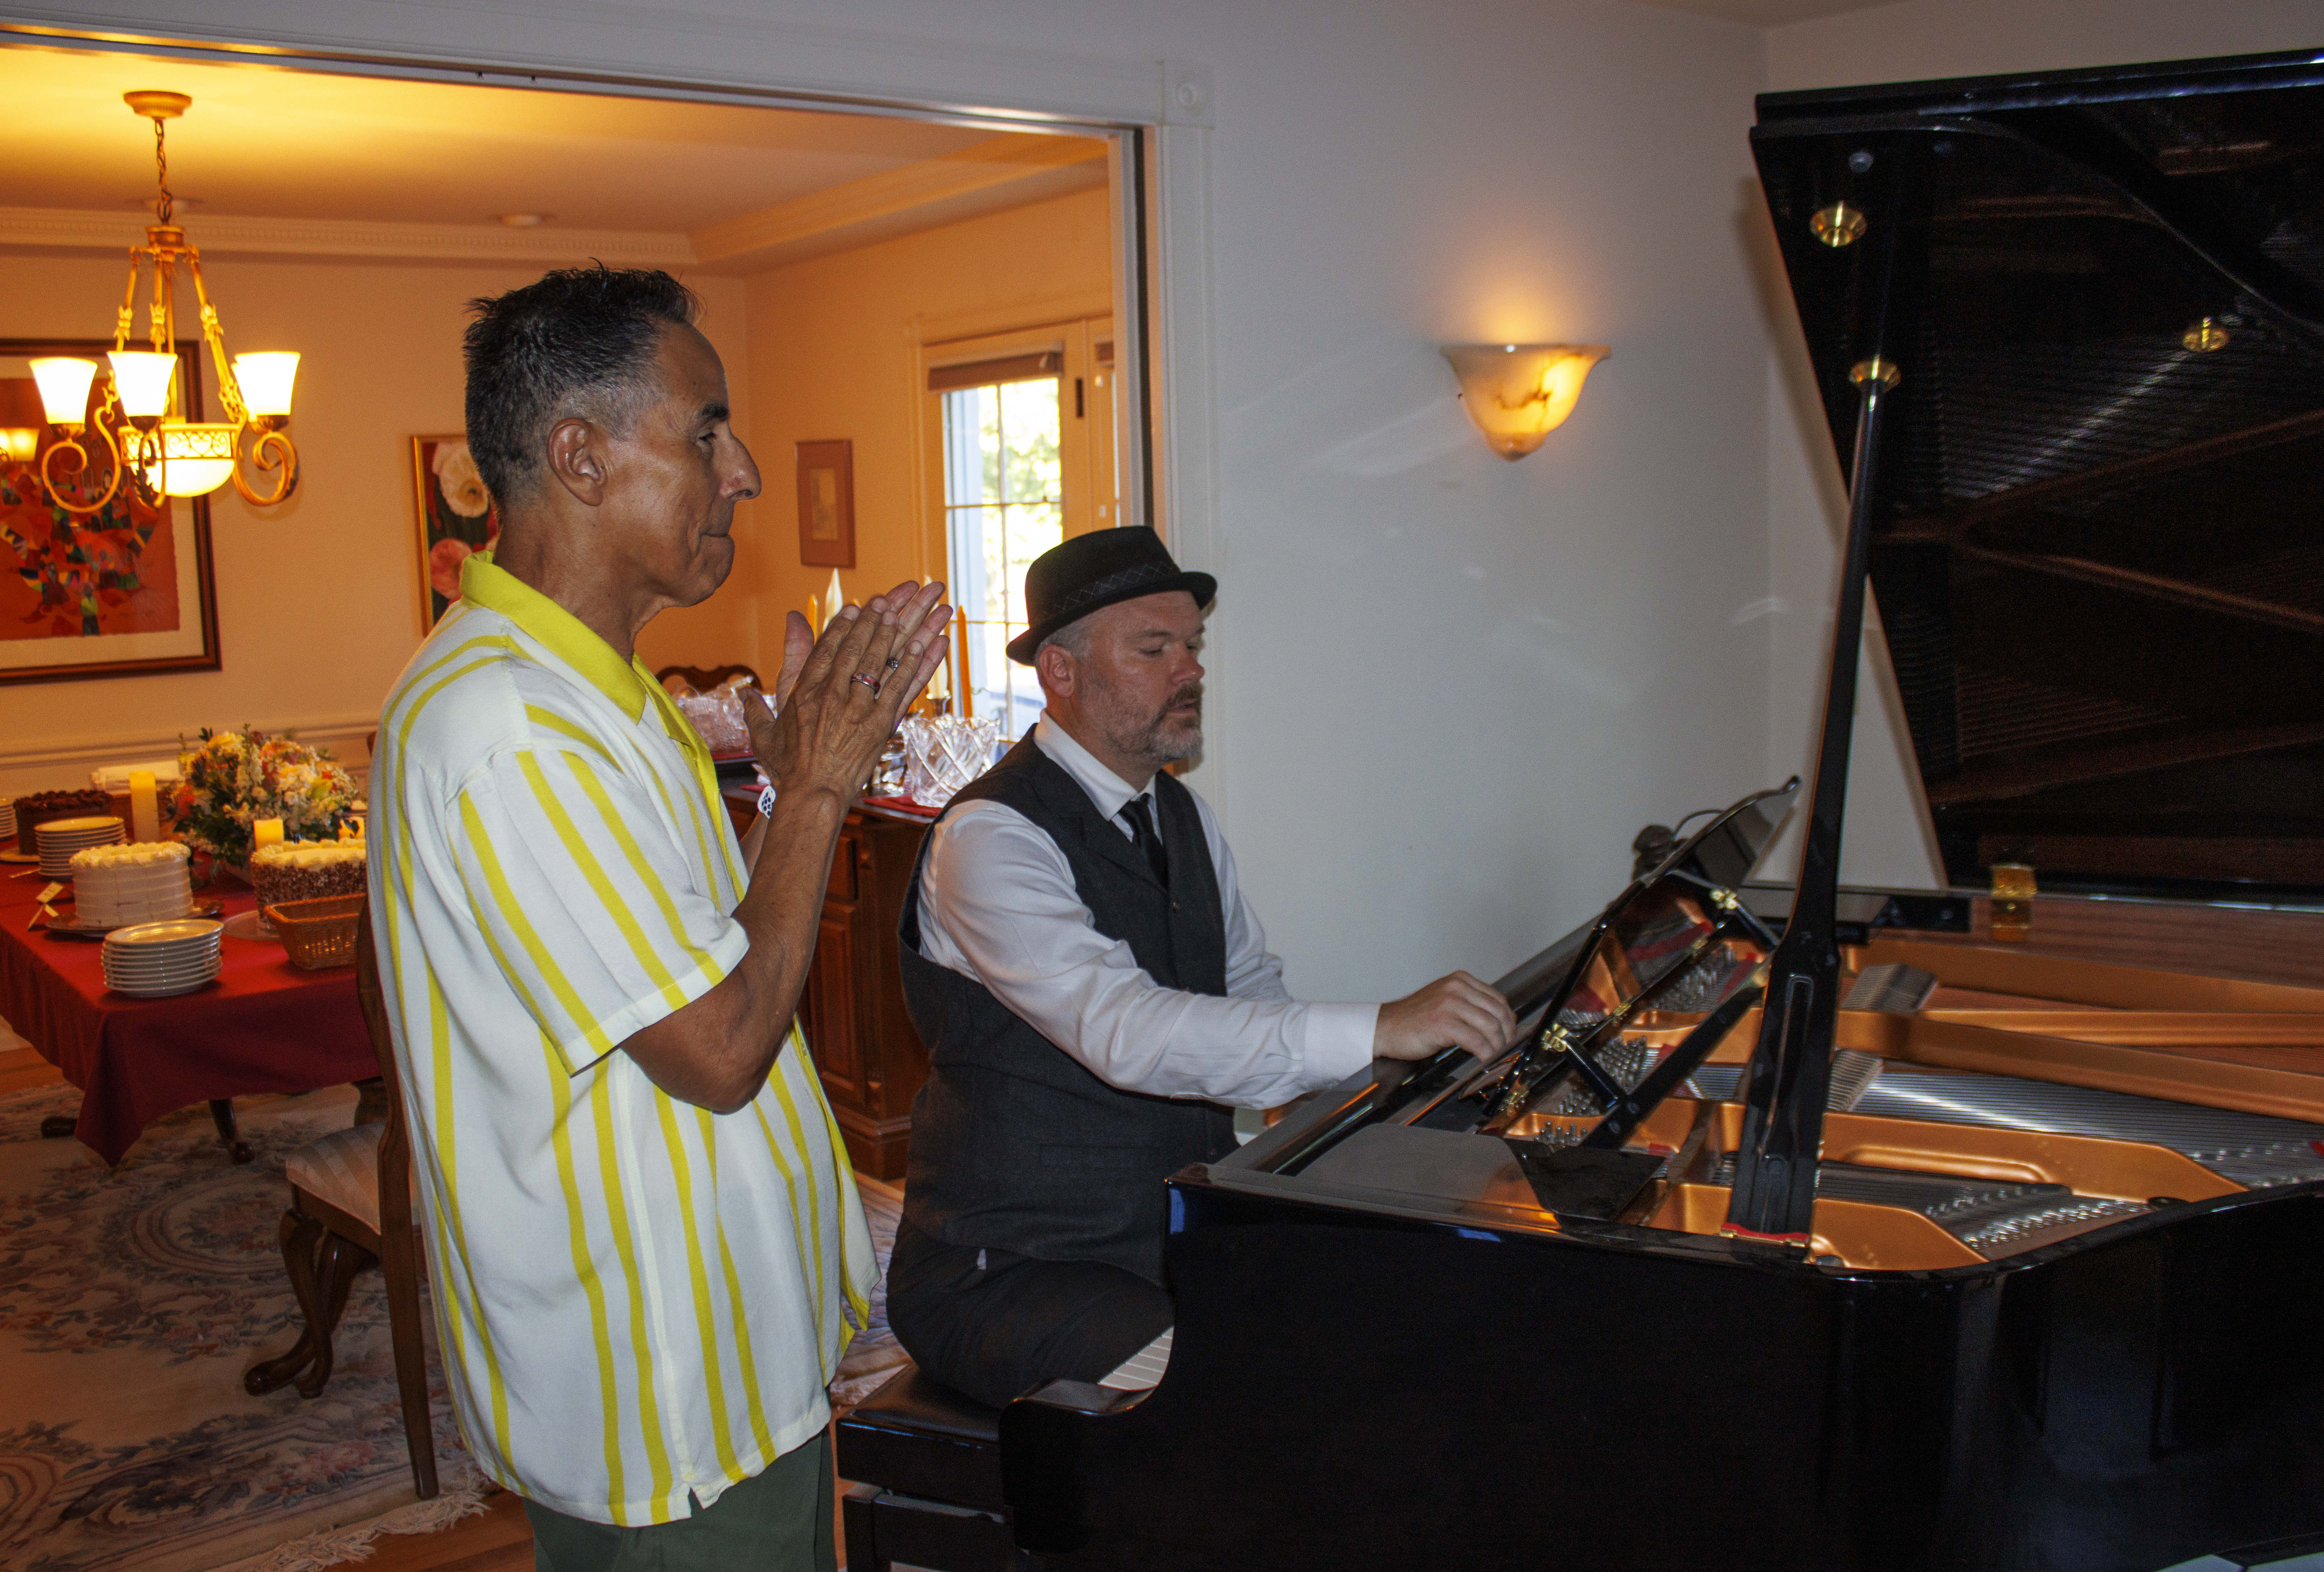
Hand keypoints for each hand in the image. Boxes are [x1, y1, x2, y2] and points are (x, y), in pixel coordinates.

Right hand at [743, 581, 949, 801]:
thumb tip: (742, 690)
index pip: (826, 649)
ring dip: (892, 634)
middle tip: (886, 599)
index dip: (842, 625)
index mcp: (805, 692)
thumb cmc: (787, 768)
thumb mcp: (764, 732)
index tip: (855, 607)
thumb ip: (755, 706)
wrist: (811, 795)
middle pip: (854, 648)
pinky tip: (925, 645)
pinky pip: (899, 688)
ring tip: (905, 612)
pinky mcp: (880, 724)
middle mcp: (831, 695)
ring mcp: (857, 708)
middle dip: (871, 620)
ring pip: (876, 662)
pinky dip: (913, 666)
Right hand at [1372, 971, 1516, 1063]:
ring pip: (1490, 1027)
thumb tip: (1503, 1021)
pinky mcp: (1443, 1023)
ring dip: (1497, 1046)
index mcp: (1459, 980)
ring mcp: (1449, 1003)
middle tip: (1505, 1049)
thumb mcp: (1445, 1002)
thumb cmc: (1414, 1019)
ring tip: (1494, 1056)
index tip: (1509, 1035)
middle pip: (1498, 1012)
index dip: (1508, 1020)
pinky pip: (1476, 1041)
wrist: (1385, 1028)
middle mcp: (1456, 987)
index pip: (1498, 999)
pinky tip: (1483, 1059)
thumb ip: (1471, 1005)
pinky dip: (1485, 1053)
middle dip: (1506, 1035)